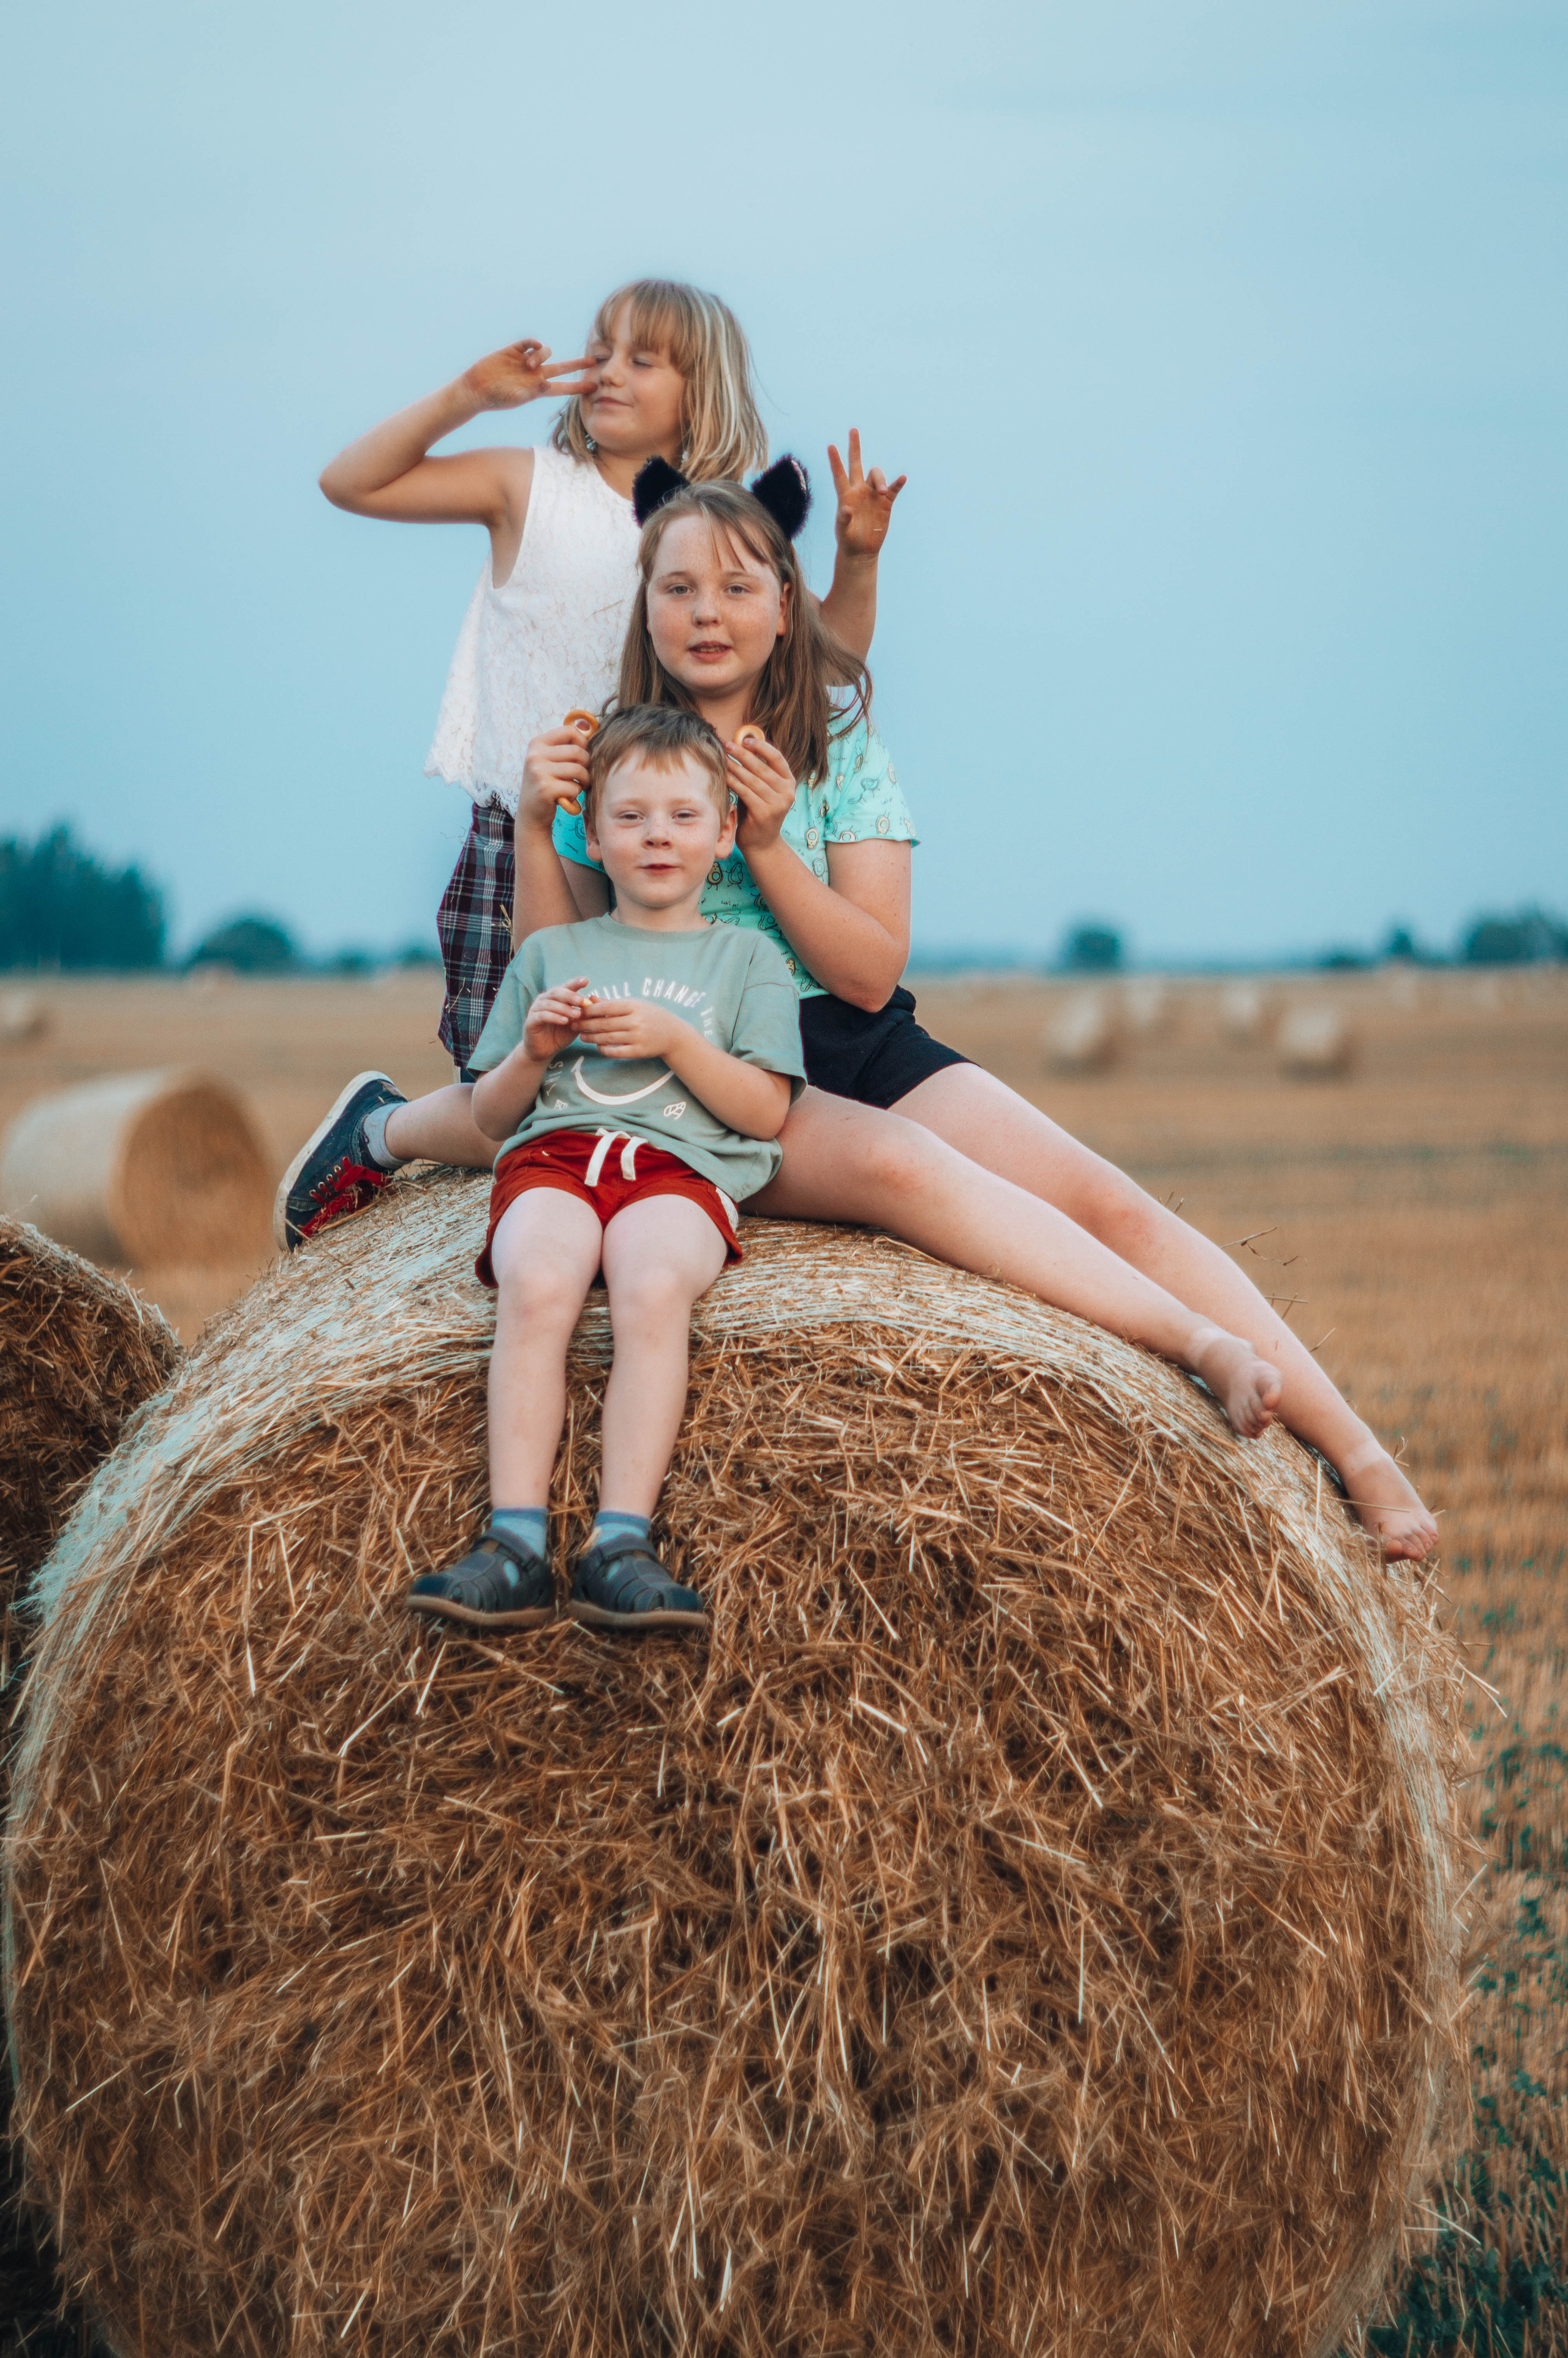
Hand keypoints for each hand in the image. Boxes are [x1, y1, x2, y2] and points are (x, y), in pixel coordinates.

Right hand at [463, 339, 597, 412]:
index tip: (593, 387)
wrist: (477, 388)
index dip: (578, 387)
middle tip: (594, 361)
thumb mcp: (515, 398)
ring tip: (528, 364)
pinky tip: (534, 346)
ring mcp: (525, 361)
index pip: (563, 388)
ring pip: (546, 352)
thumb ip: (532, 392)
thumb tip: (546, 383)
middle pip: (562, 368)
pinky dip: (535, 342)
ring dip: (541, 356)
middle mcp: (535, 374)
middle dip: (577, 364)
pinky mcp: (514, 350)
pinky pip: (530, 342)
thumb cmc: (496, 398)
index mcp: (538, 389)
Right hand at [519, 723, 592, 826]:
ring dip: (584, 781)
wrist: (531, 814)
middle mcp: (535, 755)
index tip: (581, 757)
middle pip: (578, 751)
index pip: (570, 731)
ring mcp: (538, 772)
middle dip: (586, 766)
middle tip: (582, 777)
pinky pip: (574, 787)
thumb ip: (566, 743)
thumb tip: (587, 723)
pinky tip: (567, 798)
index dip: (583, 743)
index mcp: (537, 743)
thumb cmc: (546, 784)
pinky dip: (576, 795)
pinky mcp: (545, 789)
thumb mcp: (550, 760)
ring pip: (579, 770)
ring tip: (577, 786)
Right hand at [522, 978, 589, 1062]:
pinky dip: (554, 1017)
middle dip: (570, 995)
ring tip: (577, 1015)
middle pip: (556, 992)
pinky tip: (564, 1021)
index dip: (575, 982)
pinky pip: (543, 1016)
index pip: (566, 987)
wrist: (544, 1051)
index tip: (586, 980)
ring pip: (550, 1004)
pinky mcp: (531, 1021)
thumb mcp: (575, 1023)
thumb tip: (596, 1005)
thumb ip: (583, 1014)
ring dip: (564, 1008)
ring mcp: (536, 1009)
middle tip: (582, 1001)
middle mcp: (544, 1000)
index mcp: (555, 997)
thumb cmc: (560, 1034)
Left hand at [574, 997, 682, 1062]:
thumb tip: (590, 999)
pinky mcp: (638, 1052)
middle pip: (604, 1024)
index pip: (606, 1008)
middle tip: (573, 1025)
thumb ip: (612, 1003)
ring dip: (591, 1038)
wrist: (673, 1034)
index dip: (589, 1011)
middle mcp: (635, 1022)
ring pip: (607, 1038)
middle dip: (586, 1025)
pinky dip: (604, 1049)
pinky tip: (597, 1046)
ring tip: (582, 1036)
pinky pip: (615, 1052)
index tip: (578, 1012)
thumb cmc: (651, 1015)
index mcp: (634, 1006)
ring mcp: (637, 1037)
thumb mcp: (635, 1004)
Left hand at [725, 732, 797, 856]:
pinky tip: (723, 775)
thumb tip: (741, 743)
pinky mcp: (765, 814)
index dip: (760, 746)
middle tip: (727, 745)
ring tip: (722, 758)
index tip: (744, 740)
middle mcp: (787, 792)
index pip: (777, 758)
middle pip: (762, 767)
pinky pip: (745, 792)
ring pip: (752, 779)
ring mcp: (778, 804)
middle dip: (742, 754)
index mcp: (789, 782)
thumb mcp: (761, 788)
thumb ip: (757, 770)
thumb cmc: (757, 810)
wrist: (761, 843)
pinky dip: (733, 782)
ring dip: (735, 767)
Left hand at [827, 429, 906, 559]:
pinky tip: (902, 479)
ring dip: (880, 480)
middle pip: (857, 464)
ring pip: (877, 475)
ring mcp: (873, 494)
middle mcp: (859, 490)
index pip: (839, 475)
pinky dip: (898, 483)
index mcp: (846, 495)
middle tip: (853, 430)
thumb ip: (843, 519)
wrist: (862, 550)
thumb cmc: (848, 541)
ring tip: (882, 492)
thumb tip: (847, 509)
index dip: (835, 461)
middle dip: (855, 447)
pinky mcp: (886, 502)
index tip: (831, 446)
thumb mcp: (843, 531)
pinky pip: (894, 488)